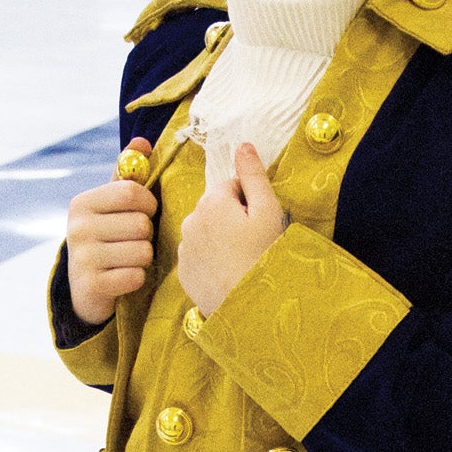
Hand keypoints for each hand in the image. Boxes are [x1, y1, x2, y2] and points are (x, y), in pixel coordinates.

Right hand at [65, 137, 157, 325]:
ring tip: (128, 260)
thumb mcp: (112, 206)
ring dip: (143, 259)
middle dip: (146, 235)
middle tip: (132, 241)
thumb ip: (127, 175)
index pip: (133, 192)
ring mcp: (82, 258)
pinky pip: (135, 276)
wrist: (85, 288)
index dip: (149, 204)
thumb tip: (142, 142)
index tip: (145, 213)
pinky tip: (123, 278)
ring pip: (142, 251)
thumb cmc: (107, 239)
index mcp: (83, 202)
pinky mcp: (91, 286)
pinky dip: (136, 279)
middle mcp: (77, 227)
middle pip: (141, 224)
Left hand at [177, 144, 286, 317]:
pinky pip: (198, 257)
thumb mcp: (268, 211)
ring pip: (205, 232)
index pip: (232, 187)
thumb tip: (243, 144)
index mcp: (212, 201)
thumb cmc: (265, 257)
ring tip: (240, 261)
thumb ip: (253, 175)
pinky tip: (227, 274)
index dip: (250, 202)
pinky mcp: (183, 273)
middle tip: (252, 244)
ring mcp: (184, 248)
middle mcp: (190, 220)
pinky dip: (211, 261)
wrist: (251, 308)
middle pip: (216, 208)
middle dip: (232, 219)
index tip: (259, 223)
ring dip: (220, 239)